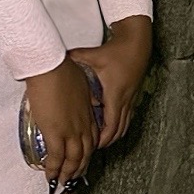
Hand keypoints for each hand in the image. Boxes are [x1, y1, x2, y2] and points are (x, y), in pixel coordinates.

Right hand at [21, 55, 101, 190]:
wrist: (51, 66)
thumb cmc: (60, 68)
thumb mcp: (79, 81)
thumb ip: (81, 92)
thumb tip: (78, 92)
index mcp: (88, 113)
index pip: (91, 137)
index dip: (87, 150)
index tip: (82, 158)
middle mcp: (82, 125)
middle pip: (85, 152)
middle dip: (79, 167)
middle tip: (73, 176)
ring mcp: (70, 130)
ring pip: (73, 159)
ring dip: (68, 173)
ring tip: (62, 182)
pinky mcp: (56, 133)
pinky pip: (56, 157)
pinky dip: (53, 169)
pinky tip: (50, 176)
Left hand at [69, 16, 152, 147]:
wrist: (137, 44)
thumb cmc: (117, 51)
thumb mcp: (93, 56)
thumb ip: (74, 58)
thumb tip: (56, 58)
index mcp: (114, 94)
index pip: (110, 125)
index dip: (101, 139)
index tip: (90, 146)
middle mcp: (124, 100)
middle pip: (118, 131)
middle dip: (105, 142)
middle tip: (91, 149)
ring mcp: (130, 99)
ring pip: (124, 126)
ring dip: (112, 136)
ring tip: (99, 143)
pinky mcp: (133, 96)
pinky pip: (127, 117)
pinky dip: (118, 126)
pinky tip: (109, 126)